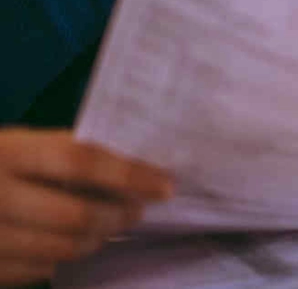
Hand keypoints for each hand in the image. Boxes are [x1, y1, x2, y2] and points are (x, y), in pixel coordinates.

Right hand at [0, 128, 172, 285]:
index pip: (80, 161)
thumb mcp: (15, 145)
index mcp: (6, 153)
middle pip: (76, 216)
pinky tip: (66, 243)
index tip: (164, 184)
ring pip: (62, 249)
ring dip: (95, 239)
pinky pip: (38, 270)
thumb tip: (132, 168)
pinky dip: (61, 257)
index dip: (129, 174)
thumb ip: (61, 154)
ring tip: (105, 226)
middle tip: (135, 210)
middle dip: (117, 215)